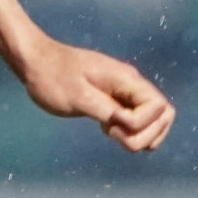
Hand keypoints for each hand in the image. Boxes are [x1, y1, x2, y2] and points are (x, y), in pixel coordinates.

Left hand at [0, 0, 174, 152]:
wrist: (34, 62)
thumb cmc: (51, 77)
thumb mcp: (76, 96)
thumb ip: (106, 110)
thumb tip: (129, 122)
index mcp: (126, 80)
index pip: (159, 107)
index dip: (140, 124)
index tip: (111, 124)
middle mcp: (131, 85)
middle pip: (163, 116)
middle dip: (144, 135)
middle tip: (112, 132)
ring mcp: (125, 92)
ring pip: (153, 121)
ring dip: (139, 135)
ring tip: (111, 131)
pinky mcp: (115, 100)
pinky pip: (137, 120)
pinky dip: (129, 131)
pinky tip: (108, 128)